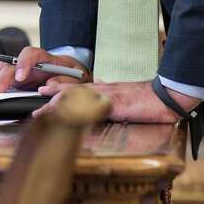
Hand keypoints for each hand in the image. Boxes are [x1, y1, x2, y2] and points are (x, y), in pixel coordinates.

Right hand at [0, 46, 90, 92]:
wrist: (69, 74)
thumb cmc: (72, 75)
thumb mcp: (78, 78)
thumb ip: (66, 81)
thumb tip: (49, 85)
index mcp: (45, 59)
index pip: (31, 54)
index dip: (23, 63)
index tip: (20, 78)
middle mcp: (28, 63)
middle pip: (9, 64)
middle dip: (1, 78)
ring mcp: (18, 70)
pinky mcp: (12, 78)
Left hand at [34, 79, 200, 121]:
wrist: (167, 96)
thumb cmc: (148, 101)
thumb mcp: (126, 100)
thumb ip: (111, 100)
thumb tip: (100, 101)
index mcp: (105, 90)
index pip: (78, 89)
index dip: (60, 91)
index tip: (45, 92)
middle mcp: (103, 90)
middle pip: (72, 91)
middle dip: (53, 95)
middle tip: (36, 99)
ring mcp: (107, 96)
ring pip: (77, 97)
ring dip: (58, 103)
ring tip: (41, 109)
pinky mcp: (115, 103)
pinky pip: (92, 106)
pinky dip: (77, 110)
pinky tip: (67, 113)